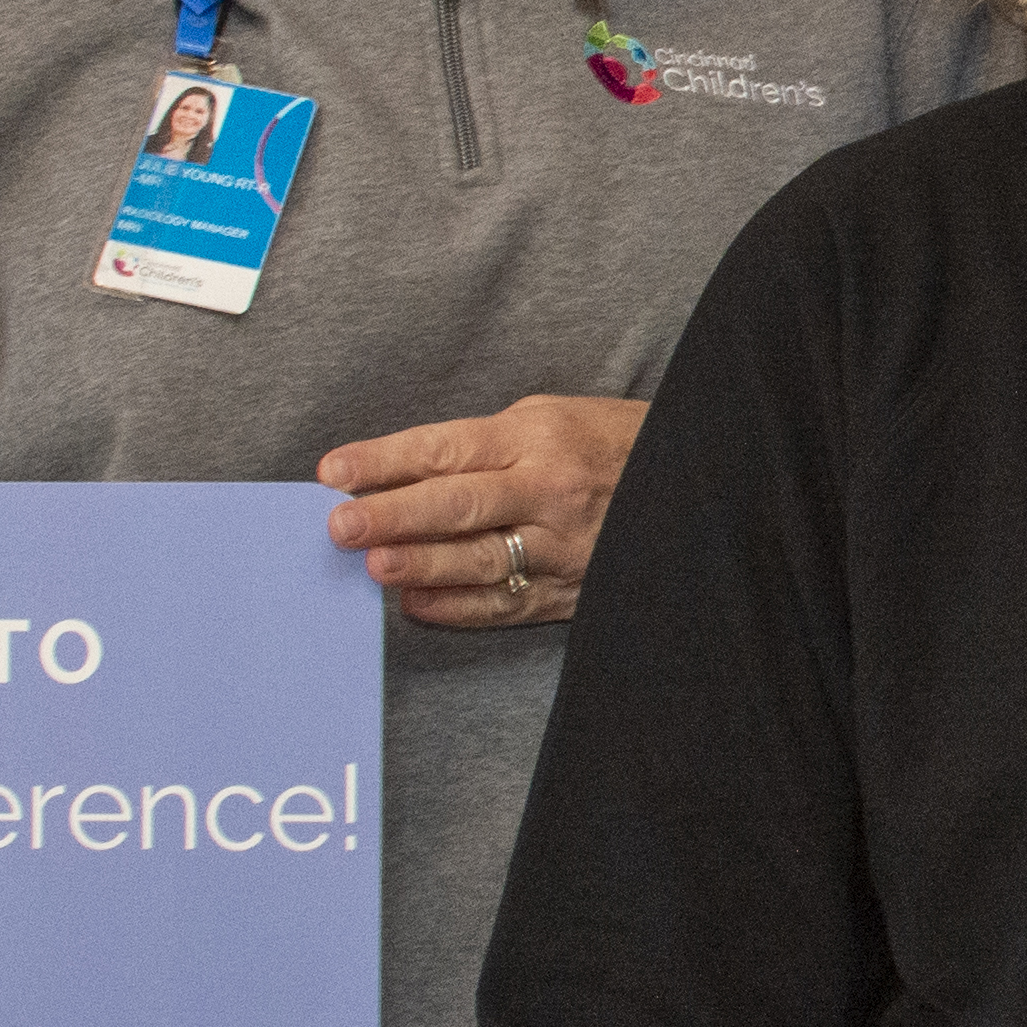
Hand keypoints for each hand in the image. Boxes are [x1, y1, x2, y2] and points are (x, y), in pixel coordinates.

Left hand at [321, 393, 639, 628]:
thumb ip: (479, 447)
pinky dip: (459, 608)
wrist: (692, 482)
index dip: (386, 460)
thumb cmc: (605, 443)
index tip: (333, 472)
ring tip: (376, 568)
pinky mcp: (572, 588)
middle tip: (341, 527)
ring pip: (482, 559)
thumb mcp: (547, 419)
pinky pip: (508, 603)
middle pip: (458, 503)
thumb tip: (395, 474)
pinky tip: (416, 606)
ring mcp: (563, 544)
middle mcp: (549, 490)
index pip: (446, 447)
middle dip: (394, 516)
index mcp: (536, 436)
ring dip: (424, 566)